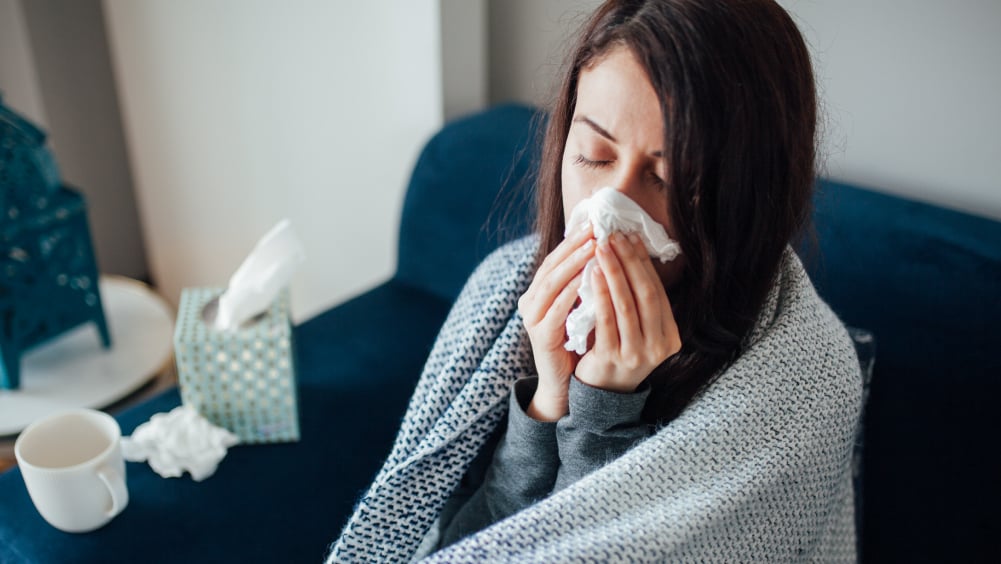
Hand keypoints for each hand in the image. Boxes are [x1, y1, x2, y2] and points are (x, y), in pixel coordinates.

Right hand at [518, 223, 593, 420]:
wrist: (565, 384)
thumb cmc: (578, 343)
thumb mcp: (582, 308)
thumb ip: (586, 283)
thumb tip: (607, 250)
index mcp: (539, 292)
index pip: (556, 259)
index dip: (574, 240)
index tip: (595, 223)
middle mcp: (530, 302)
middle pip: (552, 266)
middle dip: (575, 246)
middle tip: (595, 228)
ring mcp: (532, 319)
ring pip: (551, 284)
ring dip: (573, 264)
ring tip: (594, 247)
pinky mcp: (540, 336)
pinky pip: (555, 310)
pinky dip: (570, 294)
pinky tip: (586, 281)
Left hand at [574, 232, 681, 392]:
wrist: (601, 394)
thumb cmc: (617, 351)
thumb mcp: (638, 329)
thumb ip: (639, 301)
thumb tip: (631, 251)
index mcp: (671, 337)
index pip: (658, 291)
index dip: (644, 263)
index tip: (630, 237)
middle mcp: (659, 347)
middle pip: (646, 295)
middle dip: (630, 262)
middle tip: (615, 236)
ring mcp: (637, 355)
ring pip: (627, 305)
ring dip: (615, 272)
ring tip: (602, 248)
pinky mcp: (613, 359)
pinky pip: (607, 320)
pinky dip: (601, 294)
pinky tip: (592, 274)